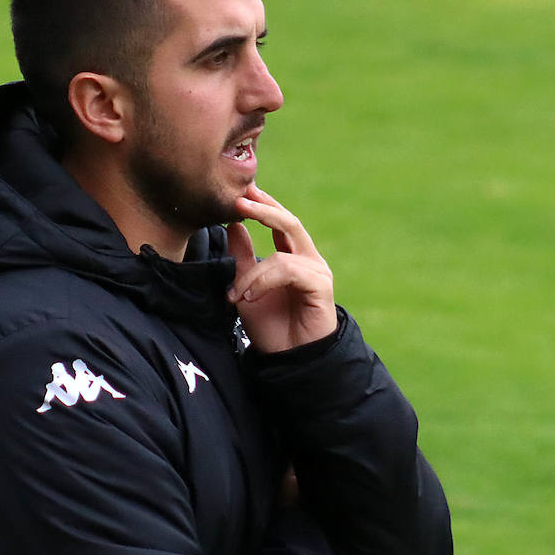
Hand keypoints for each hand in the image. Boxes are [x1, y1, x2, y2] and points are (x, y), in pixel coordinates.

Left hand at [226, 186, 336, 352]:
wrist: (289, 361)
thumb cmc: (271, 328)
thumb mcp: (247, 288)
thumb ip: (242, 258)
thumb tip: (233, 224)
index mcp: (293, 256)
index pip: (279, 222)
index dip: (261, 206)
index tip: (239, 193)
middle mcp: (308, 259)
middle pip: (289, 223)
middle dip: (263, 210)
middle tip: (239, 200)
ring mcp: (317, 271)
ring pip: (281, 253)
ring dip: (252, 273)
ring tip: (235, 294)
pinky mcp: (321, 285)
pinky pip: (289, 270)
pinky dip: (265, 281)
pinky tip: (250, 297)